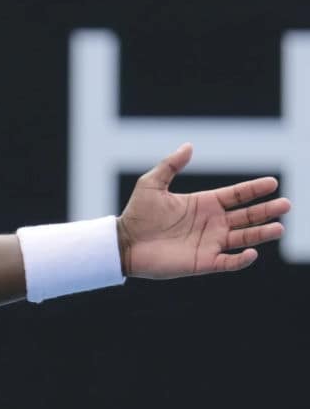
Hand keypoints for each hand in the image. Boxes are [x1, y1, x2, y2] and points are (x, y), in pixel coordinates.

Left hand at [117, 143, 288, 278]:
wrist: (123, 243)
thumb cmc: (137, 214)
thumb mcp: (152, 184)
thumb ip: (171, 165)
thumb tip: (189, 145)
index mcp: (204, 203)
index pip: (237, 195)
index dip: (254, 189)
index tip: (272, 183)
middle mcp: (212, 223)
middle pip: (247, 216)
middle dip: (266, 210)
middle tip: (285, 204)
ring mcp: (209, 243)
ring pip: (243, 238)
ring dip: (261, 233)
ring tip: (278, 227)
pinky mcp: (202, 262)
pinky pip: (227, 262)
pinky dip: (241, 259)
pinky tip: (251, 252)